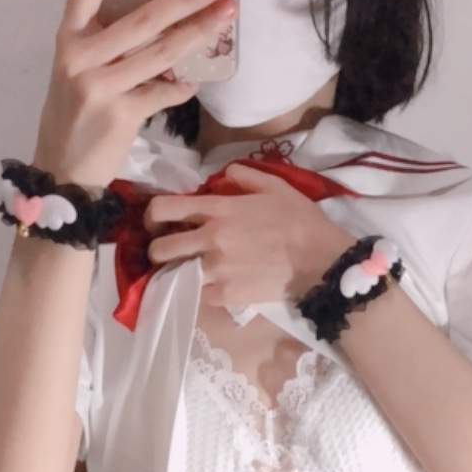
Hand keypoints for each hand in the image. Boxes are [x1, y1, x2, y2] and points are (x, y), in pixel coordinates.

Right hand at [32, 0, 235, 187]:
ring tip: (227, 15)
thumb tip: (158, 12)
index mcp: (68, 37)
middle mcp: (81, 57)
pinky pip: (164, 93)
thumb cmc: (73, 113)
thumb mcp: (77, 69)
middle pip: (142, 17)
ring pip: (162, 53)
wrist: (61, 171)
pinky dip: (182, 87)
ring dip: (200, 32)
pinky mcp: (122, 115)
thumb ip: (105, 42)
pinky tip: (195, 80)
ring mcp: (101, 87)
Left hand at [144, 164, 352, 307]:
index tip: (155, 222)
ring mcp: (217, 270)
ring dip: (175, 272)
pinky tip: (208, 286)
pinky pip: (197, 294)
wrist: (320, 261)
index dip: (151, 215)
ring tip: (184, 271)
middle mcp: (211, 239)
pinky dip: (199, 290)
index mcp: (219, 209)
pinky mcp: (226, 295)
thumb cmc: (300, 221)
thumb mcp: (275, 186)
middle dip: (156, 249)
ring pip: (174, 274)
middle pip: (160, 248)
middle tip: (167, 251)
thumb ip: (245, 176)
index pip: (165, 208)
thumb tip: (224, 175)